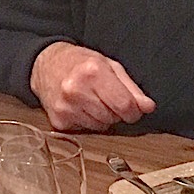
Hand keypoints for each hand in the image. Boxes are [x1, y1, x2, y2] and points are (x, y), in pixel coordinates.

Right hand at [29, 42, 155, 131]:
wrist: (45, 65)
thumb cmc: (79, 63)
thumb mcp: (110, 66)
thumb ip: (132, 88)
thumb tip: (148, 107)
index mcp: (93, 72)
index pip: (125, 105)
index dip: (133, 111)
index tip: (132, 109)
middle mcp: (77, 90)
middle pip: (113, 117)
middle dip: (115, 112)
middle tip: (106, 97)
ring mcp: (65, 107)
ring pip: (100, 127)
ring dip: (101, 118)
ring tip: (92, 100)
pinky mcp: (58, 120)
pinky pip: (85, 130)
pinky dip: (87, 122)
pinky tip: (80, 107)